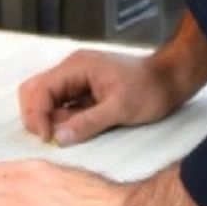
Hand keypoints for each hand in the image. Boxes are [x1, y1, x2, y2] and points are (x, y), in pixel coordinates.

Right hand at [18, 49, 186, 146]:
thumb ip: (87, 123)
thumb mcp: (120, 109)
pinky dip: (62, 119)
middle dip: (36, 115)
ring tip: (66, 136)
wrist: (171, 80)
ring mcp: (77, 79)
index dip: (37, 115)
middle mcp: (72, 70)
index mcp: (76, 67)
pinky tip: (73, 131)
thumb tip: (58, 138)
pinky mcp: (85, 91)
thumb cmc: (150, 89)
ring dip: (49, 119)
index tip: (47, 139)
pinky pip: (63, 105)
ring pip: (47, 99)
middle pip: (36, 91)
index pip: (40, 89)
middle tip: (49, 139)